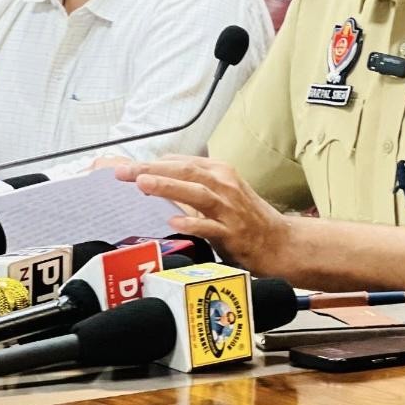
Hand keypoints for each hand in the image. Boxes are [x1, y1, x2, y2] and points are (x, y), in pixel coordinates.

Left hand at [114, 156, 289, 271]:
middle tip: (122, 171)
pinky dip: (192, 222)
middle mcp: (224, 185)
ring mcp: (229, 209)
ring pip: (196, 193)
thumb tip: (156, 178)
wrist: (281, 243)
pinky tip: (174, 221)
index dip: (152, 163)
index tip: (125, 166)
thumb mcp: (221, 194)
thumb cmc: (248, 219)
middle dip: (151, 169)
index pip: (181, 162)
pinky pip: (210, 226)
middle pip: (185, 172)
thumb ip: (192, 186)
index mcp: (220, 172)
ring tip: (142, 184)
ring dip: (168, 186)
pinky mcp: (233, 233)